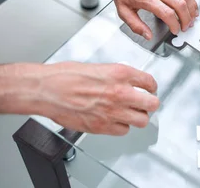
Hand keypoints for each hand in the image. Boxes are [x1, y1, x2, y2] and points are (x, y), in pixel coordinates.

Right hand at [0, 62, 159, 135]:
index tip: (150, 88)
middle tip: (147, 102)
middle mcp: (120, 93)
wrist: (47, 89)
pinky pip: (123, 131)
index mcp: (120, 73)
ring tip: (134, 113)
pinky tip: (116, 120)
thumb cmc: (65, 76)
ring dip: (139, 117)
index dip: (151, 86)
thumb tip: (128, 81)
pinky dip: (122, 127)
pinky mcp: (102, 127)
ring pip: (141, 120)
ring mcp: (112, 111)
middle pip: (152, 104)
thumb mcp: (98, 67)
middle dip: (151, 103)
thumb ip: (117, 75)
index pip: (150, 82)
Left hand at [100, 0, 197, 37]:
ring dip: (191, 9)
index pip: (167, 13)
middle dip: (186, 19)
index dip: (174, 24)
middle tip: (185, 27)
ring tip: (191, 19)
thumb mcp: (123, 11)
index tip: (175, 30)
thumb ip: (135, 25)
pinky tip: (191, 7)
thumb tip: (147, 35)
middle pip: (180, 4)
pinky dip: (191, 0)